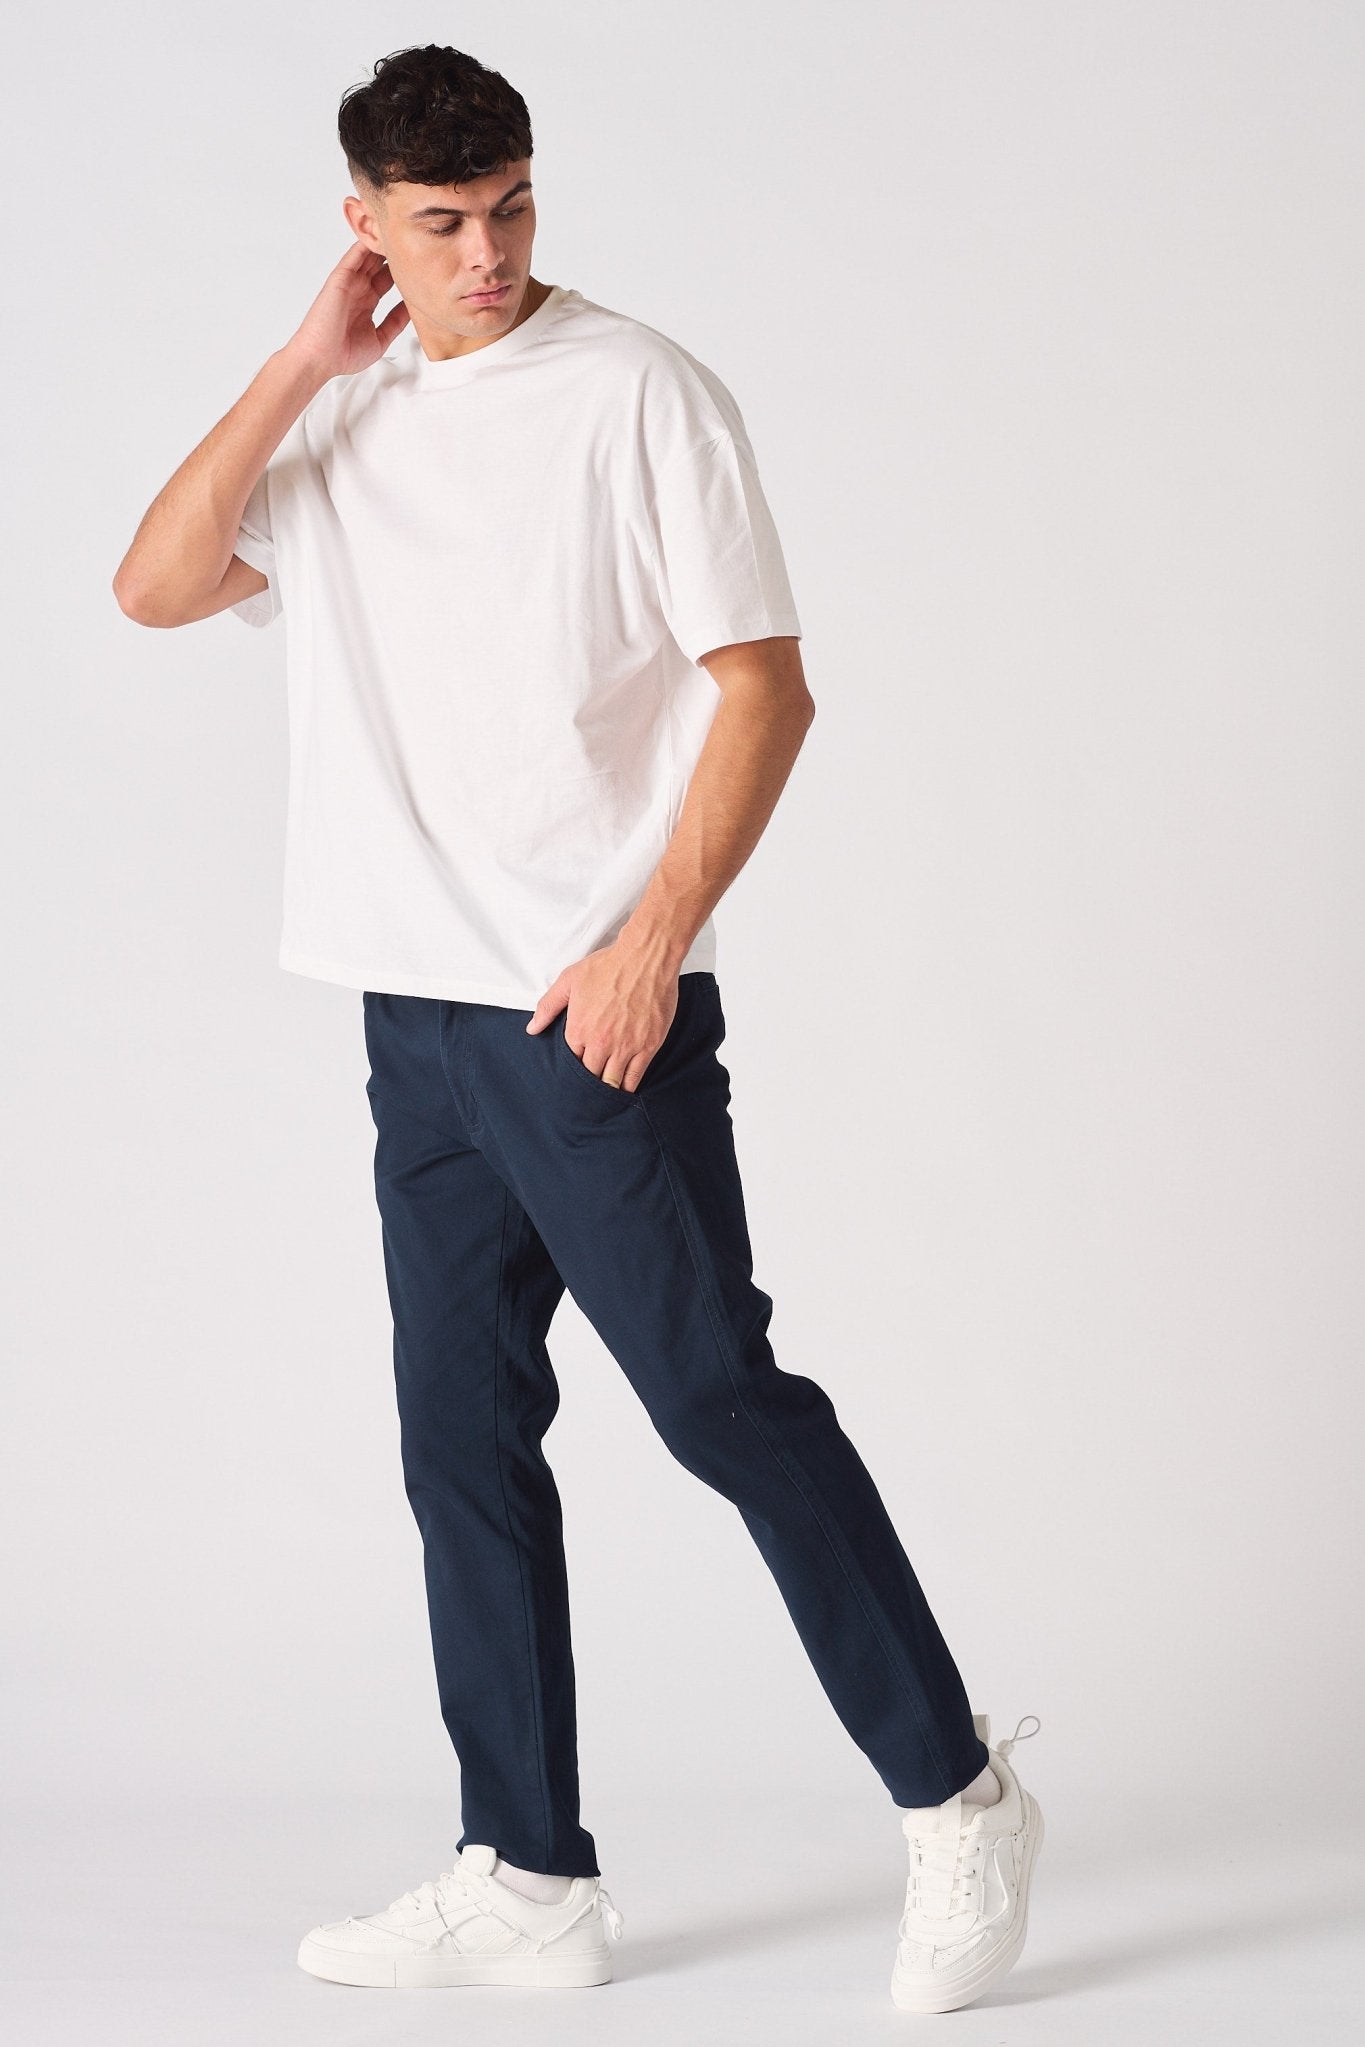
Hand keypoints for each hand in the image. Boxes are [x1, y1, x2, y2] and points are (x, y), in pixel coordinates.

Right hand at [282, 241, 409, 382]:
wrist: (321, 359)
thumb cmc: (344, 355)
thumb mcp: (381, 339)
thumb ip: (396, 322)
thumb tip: (413, 309)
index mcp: (366, 303)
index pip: (386, 281)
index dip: (401, 271)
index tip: (417, 262)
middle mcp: (358, 290)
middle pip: (379, 264)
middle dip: (394, 252)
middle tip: (411, 239)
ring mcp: (349, 283)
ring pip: (368, 256)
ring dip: (381, 243)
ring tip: (398, 227)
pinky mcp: (340, 278)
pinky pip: (354, 255)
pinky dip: (364, 243)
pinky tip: (377, 229)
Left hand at [525, 944, 678, 1092]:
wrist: (646, 957)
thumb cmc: (609, 965)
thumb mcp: (569, 980)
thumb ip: (547, 1006)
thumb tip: (532, 1028)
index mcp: (578, 1029)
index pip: (570, 1063)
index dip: (572, 1069)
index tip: (575, 1072)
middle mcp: (600, 1042)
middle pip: (590, 1076)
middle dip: (588, 1083)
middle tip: (588, 1089)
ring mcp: (625, 1046)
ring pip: (611, 1081)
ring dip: (607, 1089)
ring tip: (604, 1095)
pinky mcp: (648, 1046)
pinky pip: (635, 1076)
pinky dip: (628, 1086)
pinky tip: (625, 1090)